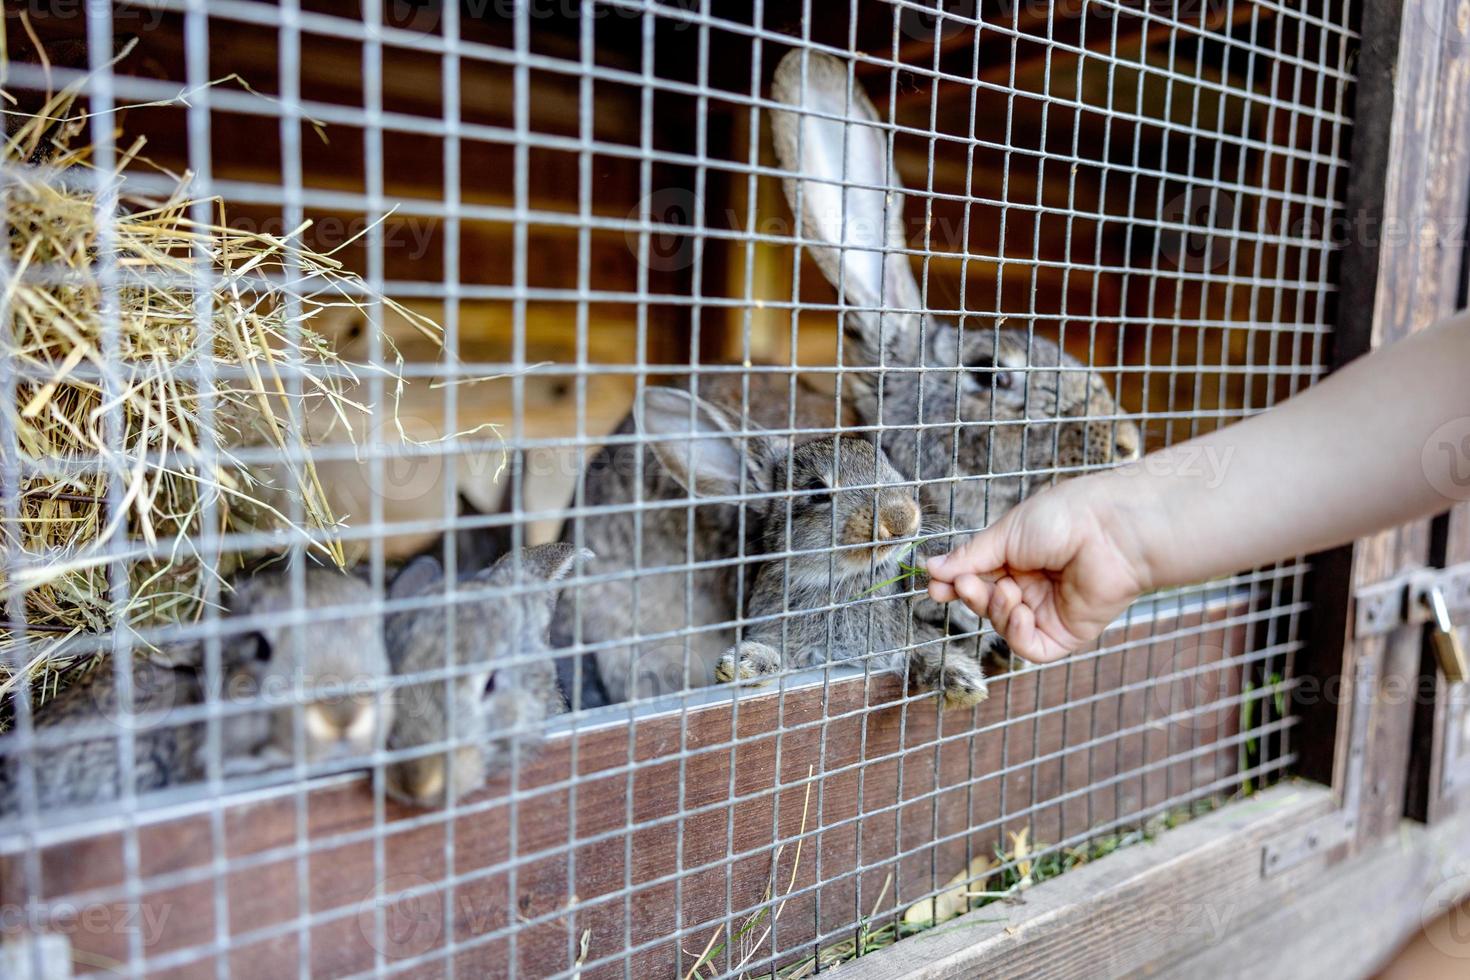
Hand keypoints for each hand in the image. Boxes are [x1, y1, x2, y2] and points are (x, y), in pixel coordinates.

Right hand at [926, 477, 1151, 662]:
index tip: (935, 587)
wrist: (1111, 530)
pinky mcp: (1067, 633)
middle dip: (972, 597)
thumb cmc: (1064, 518)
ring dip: (997, 611)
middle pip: (986, 604)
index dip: (954, 585)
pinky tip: (1022, 612)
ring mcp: (1048, 611)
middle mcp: (1031, 586)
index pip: (976, 578)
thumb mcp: (1006, 533)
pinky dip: (1018, 634)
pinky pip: (1031, 647)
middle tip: (965, 586)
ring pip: (1005, 627)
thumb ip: (970, 557)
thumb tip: (932, 568)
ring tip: (1008, 590)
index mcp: (1017, 558)